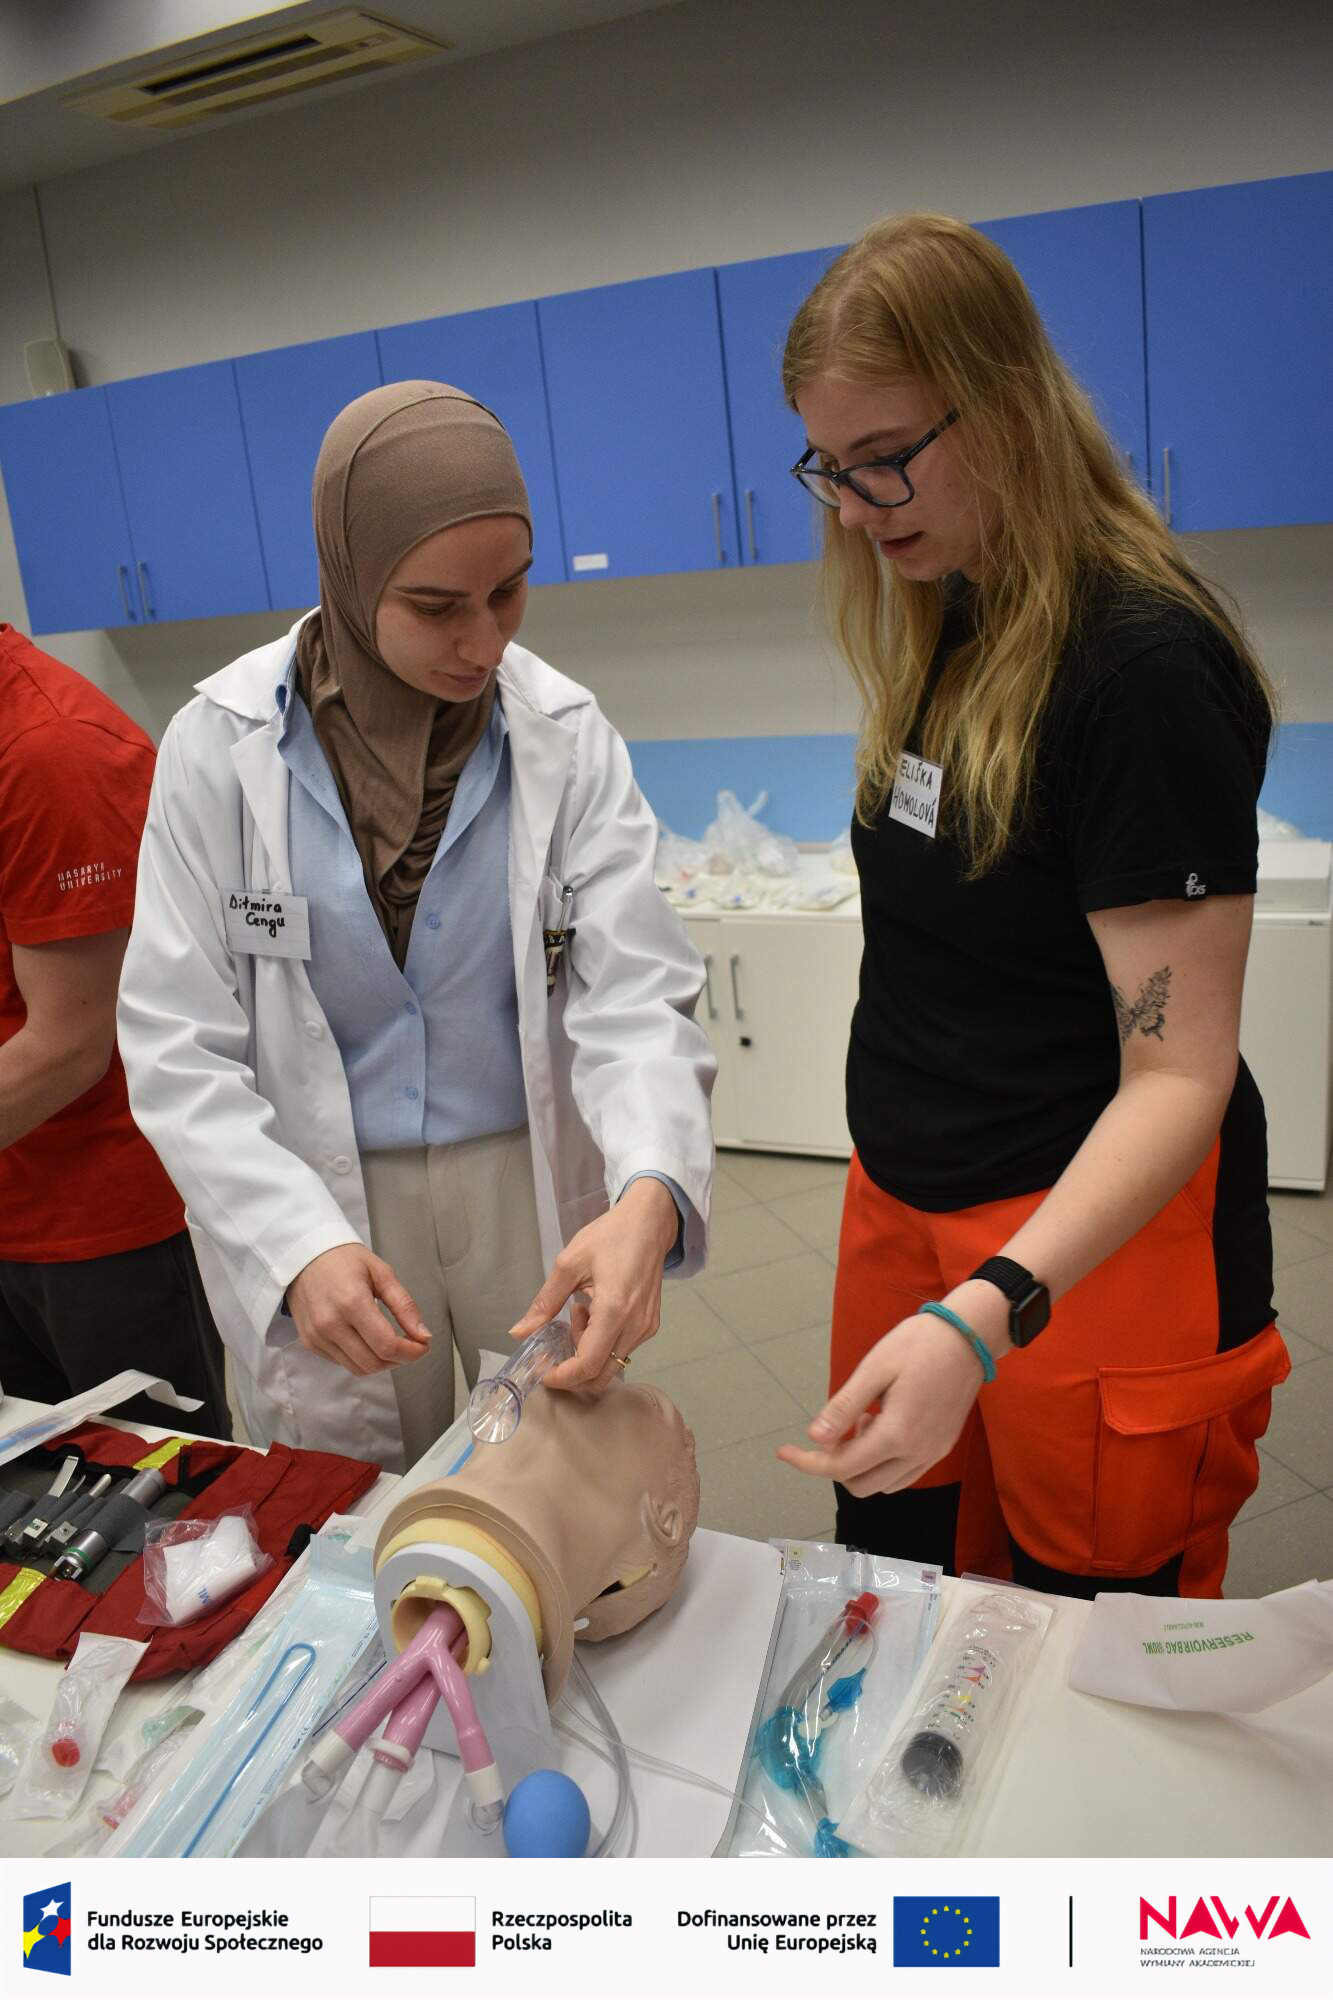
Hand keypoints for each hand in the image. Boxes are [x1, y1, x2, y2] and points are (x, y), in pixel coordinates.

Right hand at [286, 1243, 432, 1375]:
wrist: (303, 1256)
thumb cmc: (343, 1259)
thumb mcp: (382, 1273)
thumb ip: (404, 1305)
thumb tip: (423, 1335)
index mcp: (351, 1302)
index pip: (386, 1345)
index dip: (411, 1352)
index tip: (423, 1345)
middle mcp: (330, 1324)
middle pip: (374, 1363)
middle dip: (400, 1359)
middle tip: (410, 1344)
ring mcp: (317, 1336)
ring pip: (359, 1368)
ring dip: (381, 1362)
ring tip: (390, 1342)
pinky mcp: (310, 1343)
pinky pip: (342, 1363)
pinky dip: (361, 1358)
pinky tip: (367, 1339)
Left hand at [509, 1179, 678, 1391]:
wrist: (649, 1224)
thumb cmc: (609, 1237)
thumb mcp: (569, 1264)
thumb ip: (544, 1303)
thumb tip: (519, 1332)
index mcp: (614, 1310)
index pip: (587, 1364)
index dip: (562, 1376)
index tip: (542, 1371)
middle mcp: (635, 1326)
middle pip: (601, 1375)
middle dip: (573, 1371)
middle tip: (555, 1346)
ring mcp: (646, 1328)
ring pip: (611, 1363)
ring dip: (587, 1352)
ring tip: (579, 1314)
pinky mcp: (651, 1325)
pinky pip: (622, 1350)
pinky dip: (601, 1343)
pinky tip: (595, 1313)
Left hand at [777, 1283, 1010, 1495]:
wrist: (969, 1336)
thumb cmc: (920, 1344)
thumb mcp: (874, 1369)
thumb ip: (844, 1408)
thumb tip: (814, 1438)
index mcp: (897, 1433)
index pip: (842, 1467)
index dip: (808, 1462)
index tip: (785, 1451)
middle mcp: (917, 1452)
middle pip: (860, 1484)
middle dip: (836, 1463)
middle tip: (833, 1428)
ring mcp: (934, 1453)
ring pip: (883, 1483)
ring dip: (861, 1463)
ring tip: (862, 1421)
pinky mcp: (942, 1446)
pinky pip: (904, 1473)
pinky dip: (883, 1461)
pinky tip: (882, 1426)